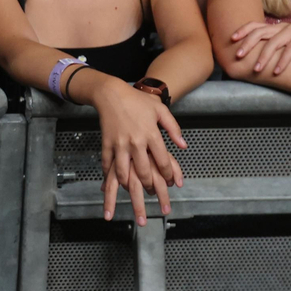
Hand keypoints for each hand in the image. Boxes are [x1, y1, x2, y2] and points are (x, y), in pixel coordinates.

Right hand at [88, 77, 185, 222]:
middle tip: (155, 197)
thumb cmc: (137, 100)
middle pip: (144, 172)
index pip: (163, 161)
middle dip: (151, 188)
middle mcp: (135, 142)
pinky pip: (107, 165)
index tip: (172, 183)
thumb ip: (173, 128)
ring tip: (133, 195)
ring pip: (124, 173)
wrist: (111, 93)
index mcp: (151, 134)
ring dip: (129, 188)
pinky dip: (109, 177)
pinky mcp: (107, 144)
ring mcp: (119, 144)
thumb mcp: (160, 110)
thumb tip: (183, 145)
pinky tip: (112, 185)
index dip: (169, 175)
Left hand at [230, 22, 290, 74]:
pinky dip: (282, 61)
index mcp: (277, 27)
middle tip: (237, 55)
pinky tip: (276, 72)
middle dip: (247, 44)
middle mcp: (283, 27)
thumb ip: (276, 45)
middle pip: (260, 32)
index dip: (242, 30)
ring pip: (274, 43)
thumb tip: (258, 56)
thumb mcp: (289, 42)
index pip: (255, 25)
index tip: (231, 39)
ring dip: (263, 57)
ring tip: (256, 70)